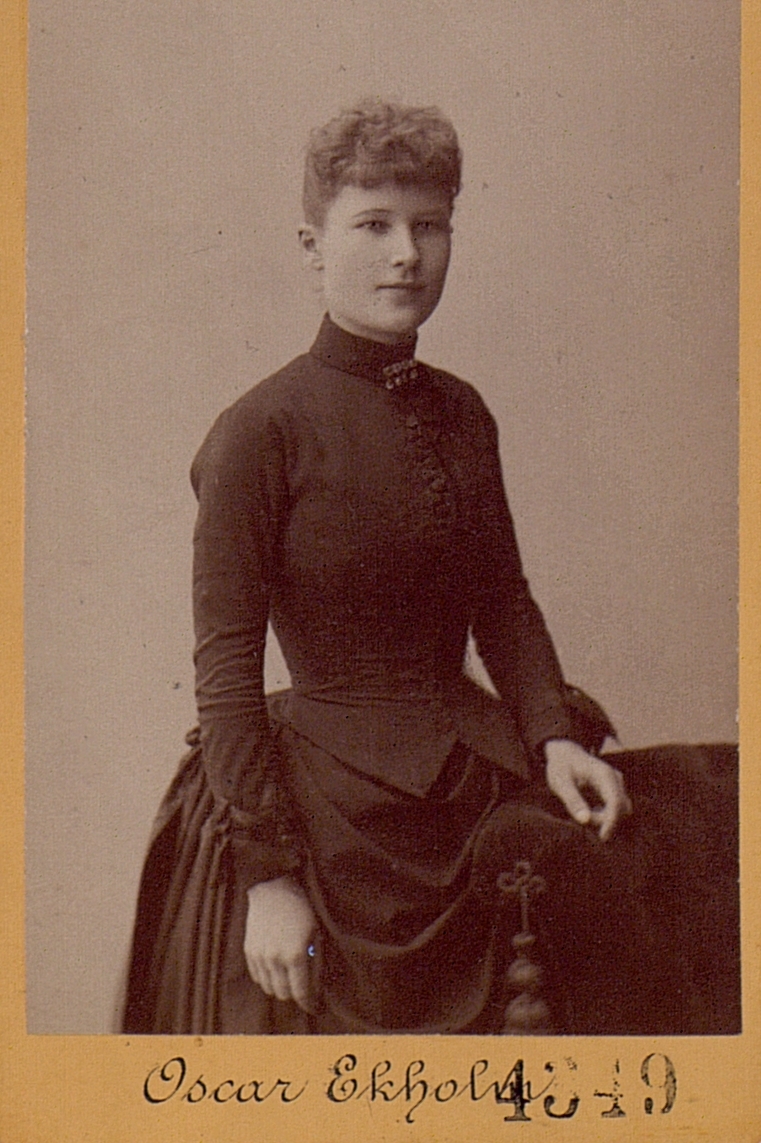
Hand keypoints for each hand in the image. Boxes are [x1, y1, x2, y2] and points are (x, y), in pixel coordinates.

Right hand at [244, 876, 316, 1010]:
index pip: (301, 993)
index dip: (309, 1004)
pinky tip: (276, 969)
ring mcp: (259, 956)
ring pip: (269, 989)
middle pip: (283, 995)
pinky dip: (267, 979)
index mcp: (295, 955)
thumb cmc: (300, 910)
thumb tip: (316, 990)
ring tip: (289, 976)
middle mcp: (275, 959)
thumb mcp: (316, 935)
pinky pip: (257, 978)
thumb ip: (316, 965)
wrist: (273, 890)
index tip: (314, 1007)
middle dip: (295, 995)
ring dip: (280, 988)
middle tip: (303, 988)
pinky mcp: (248, 952)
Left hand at [544, 738, 631, 840]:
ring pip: (620, 810)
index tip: (602, 837)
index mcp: (604, 775)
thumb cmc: (561, 766)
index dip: (611, 822)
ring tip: (582, 813)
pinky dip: (605, 815)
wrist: (564, 753)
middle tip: (581, 818)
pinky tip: (588, 812)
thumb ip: (572, 800)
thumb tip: (585, 820)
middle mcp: (615, 779)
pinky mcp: (614, 790)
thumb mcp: (560, 782)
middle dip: (605, 820)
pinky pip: (616, 808)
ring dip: (605, 818)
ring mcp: (617, 784)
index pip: (616, 802)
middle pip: (621, 808)